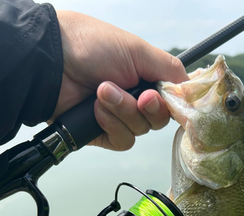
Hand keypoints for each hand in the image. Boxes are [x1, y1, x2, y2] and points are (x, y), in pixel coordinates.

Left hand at [51, 11, 187, 150]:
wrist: (53, 62)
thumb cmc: (92, 46)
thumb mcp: (138, 51)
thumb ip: (169, 70)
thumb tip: (191, 87)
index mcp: (146, 78)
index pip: (171, 101)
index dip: (172, 104)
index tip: (166, 99)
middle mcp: (135, 99)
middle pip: (159, 120)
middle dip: (147, 108)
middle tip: (137, 95)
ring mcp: (119, 117)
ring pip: (140, 131)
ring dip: (123, 111)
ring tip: (102, 92)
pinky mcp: (104, 133)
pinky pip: (122, 140)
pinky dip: (112, 125)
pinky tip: (97, 110)